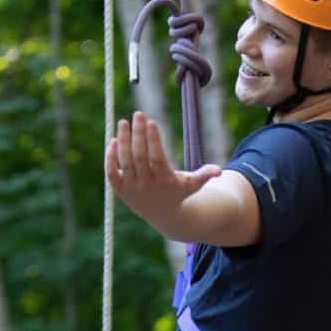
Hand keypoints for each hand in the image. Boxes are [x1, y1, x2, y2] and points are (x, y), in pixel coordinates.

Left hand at [105, 111, 220, 231]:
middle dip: (138, 134)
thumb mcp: (193, 185)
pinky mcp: (120, 190)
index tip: (151, 121)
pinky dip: (110, 157)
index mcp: (165, 181)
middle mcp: (146, 185)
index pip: (156, 159)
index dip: (153, 140)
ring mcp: (131, 188)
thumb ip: (205, 175)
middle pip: (139, 157)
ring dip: (123, 141)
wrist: (163, 216)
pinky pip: (111, 172)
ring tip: (123, 122)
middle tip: (137, 114)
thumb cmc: (178, 193)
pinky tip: (113, 140)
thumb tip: (220, 170)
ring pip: (124, 162)